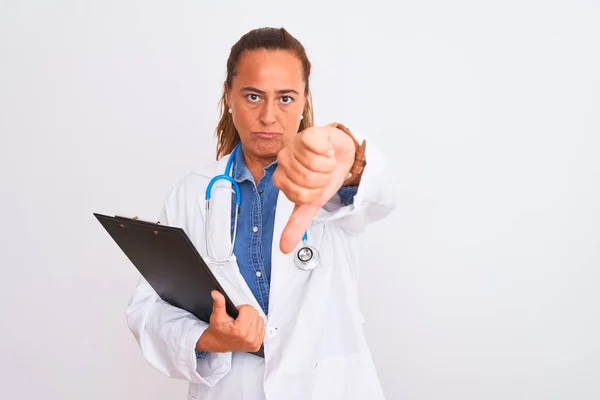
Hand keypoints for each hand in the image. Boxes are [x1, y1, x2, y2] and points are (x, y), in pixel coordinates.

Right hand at [196, 290, 263, 352]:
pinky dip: (255, 326)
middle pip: (255, 313)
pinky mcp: (257, 345)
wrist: (217, 343)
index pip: (249, 309)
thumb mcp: (217, 316)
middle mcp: (249, 337)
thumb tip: (216, 294)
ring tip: (242, 324)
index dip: (240, 309)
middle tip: (238, 319)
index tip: (235, 315)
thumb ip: (219, 303)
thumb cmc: (217, 331)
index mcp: (240, 330)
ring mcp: (254, 342)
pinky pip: (262, 327)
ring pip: (260, 319)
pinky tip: (247, 328)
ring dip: (252, 319)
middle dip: (246, 314)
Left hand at [273, 125, 355, 253]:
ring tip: (326, 161)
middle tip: (323, 173)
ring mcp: (293, 145)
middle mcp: (283, 161)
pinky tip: (326, 149)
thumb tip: (283, 248)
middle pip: (307, 180)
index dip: (316, 194)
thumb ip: (297, 224)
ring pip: (313, 165)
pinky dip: (328, 152)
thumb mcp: (313, 203)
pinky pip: (316, 147)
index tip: (317, 187)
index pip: (300, 196)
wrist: (342, 154)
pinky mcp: (306, 133)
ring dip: (328, 165)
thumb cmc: (324, 176)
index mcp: (282, 179)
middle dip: (323, 180)